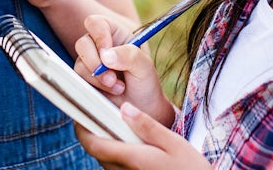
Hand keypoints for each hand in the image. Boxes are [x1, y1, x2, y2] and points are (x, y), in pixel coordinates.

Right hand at [73, 15, 171, 122]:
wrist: (142, 108)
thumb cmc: (145, 82)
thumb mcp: (145, 67)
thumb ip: (129, 55)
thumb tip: (106, 56)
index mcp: (114, 33)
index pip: (96, 23)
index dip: (99, 37)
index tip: (108, 55)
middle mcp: (99, 45)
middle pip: (82, 43)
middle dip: (95, 63)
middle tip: (112, 78)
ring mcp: (90, 62)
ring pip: (79, 63)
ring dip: (98, 78)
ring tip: (118, 87)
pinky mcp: (84, 78)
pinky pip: (78, 79)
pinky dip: (95, 87)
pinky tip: (111, 91)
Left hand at [75, 103, 211, 169]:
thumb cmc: (190, 168)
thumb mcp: (174, 143)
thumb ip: (147, 126)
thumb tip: (124, 108)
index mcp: (132, 159)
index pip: (93, 144)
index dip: (82, 127)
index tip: (81, 111)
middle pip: (96, 151)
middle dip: (93, 132)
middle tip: (100, 111)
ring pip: (105, 159)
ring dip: (105, 142)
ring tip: (116, 123)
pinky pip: (115, 166)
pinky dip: (116, 152)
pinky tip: (130, 141)